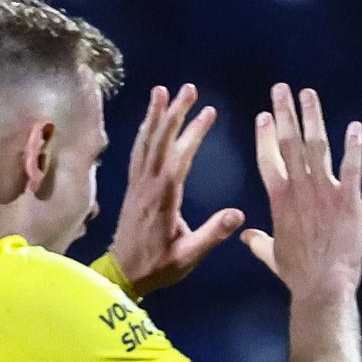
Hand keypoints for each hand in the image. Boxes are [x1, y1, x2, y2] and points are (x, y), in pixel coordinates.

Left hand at [111, 84, 243, 294]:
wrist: (122, 273)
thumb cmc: (158, 266)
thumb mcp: (188, 256)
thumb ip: (212, 234)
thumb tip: (239, 214)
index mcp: (163, 197)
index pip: (180, 157)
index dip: (194, 133)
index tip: (209, 112)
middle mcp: (148, 184)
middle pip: (160, 140)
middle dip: (174, 112)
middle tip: (187, 88)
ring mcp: (137, 183)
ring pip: (145, 141)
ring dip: (154, 115)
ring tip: (162, 91)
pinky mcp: (133, 186)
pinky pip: (138, 151)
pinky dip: (144, 131)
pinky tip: (149, 120)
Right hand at [242, 84, 361, 292]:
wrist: (324, 286)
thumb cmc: (298, 274)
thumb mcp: (273, 256)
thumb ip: (259, 242)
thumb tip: (246, 236)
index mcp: (279, 199)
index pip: (269, 158)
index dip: (266, 135)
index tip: (264, 115)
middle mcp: (299, 189)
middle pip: (289, 142)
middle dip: (285, 112)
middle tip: (281, 88)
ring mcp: (324, 191)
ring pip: (316, 145)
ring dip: (312, 116)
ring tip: (308, 93)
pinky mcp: (348, 199)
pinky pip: (351, 166)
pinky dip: (353, 145)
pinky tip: (355, 127)